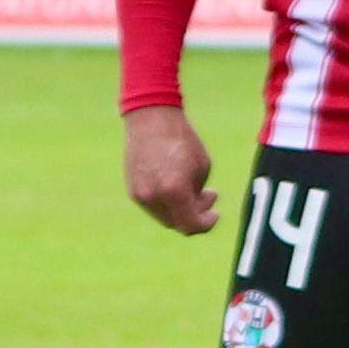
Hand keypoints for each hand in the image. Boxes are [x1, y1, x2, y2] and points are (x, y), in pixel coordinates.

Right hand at [124, 104, 215, 234]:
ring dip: (180, 210)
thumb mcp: (202, 168)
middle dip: (195, 215)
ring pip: (164, 217)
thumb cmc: (183, 141)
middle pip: (177, 223)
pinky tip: (176, 185)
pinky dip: (167, 203)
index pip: (190, 225)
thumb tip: (195, 209)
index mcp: (174, 191)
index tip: (215, 213)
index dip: (206, 224)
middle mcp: (153, 197)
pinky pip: (153, 207)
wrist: (151, 122)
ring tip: (192, 188)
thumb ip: (198, 195)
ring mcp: (139, 195)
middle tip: (208, 195)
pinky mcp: (132, 190)